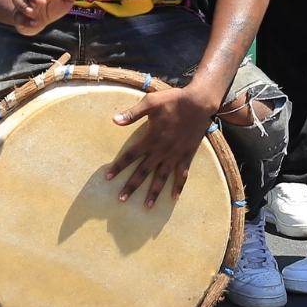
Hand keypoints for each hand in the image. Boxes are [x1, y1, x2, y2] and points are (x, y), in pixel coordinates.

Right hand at [11, 0, 78, 34]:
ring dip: (24, 5)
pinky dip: (24, 20)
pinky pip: (17, 17)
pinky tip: (33, 23)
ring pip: (17, 0)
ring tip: (32, 12)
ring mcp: (22, 4)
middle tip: (41, 2)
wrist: (42, 20)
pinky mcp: (18, 16)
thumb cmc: (55, 5)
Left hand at [106, 83, 220, 207]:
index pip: (130, 155)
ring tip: (146, 206)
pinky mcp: (187, 155)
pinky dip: (178, 186)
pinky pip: (182, 174)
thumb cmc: (173, 100)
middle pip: (143, 171)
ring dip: (154, 192)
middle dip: (132, 185)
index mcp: (151, 138)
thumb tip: (114, 120)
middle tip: (121, 199)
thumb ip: (133, 113)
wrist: (199, 102)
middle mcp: (161, 150)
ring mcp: (175, 155)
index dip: (119, 166)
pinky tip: (174, 197)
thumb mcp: (151, 102)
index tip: (108, 177)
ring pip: (162, 177)